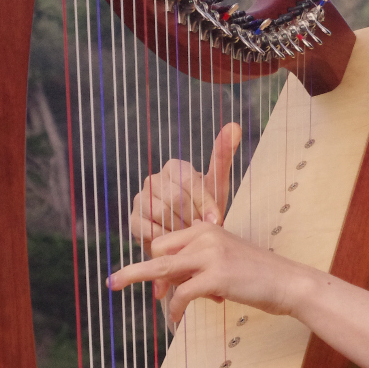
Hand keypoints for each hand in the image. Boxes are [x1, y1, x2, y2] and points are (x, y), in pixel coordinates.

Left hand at [107, 221, 313, 324]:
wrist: (288, 283)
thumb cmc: (259, 276)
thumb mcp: (227, 261)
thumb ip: (201, 265)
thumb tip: (174, 284)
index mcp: (207, 229)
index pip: (168, 242)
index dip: (156, 263)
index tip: (156, 285)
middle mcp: (206, 236)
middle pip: (159, 251)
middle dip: (143, 272)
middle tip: (131, 288)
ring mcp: (211, 255)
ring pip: (162, 268)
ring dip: (136, 277)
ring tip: (114, 285)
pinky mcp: (217, 277)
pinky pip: (183, 293)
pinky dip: (175, 308)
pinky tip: (177, 318)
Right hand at [129, 123, 241, 252]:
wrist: (190, 238)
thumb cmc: (204, 209)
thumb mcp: (217, 184)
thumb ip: (223, 155)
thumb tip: (235, 125)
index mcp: (174, 167)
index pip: (189, 181)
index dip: (204, 203)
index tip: (217, 219)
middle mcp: (154, 179)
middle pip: (175, 198)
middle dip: (193, 218)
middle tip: (203, 230)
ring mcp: (141, 199)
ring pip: (161, 213)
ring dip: (180, 229)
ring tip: (191, 236)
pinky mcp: (133, 220)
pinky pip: (148, 229)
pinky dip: (166, 238)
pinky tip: (176, 242)